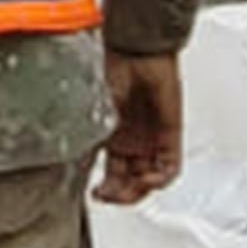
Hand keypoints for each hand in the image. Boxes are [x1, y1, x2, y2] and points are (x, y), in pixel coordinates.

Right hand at [98, 53, 189, 204]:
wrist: (134, 50)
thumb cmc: (110, 69)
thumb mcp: (91, 112)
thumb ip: (86, 141)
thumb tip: (75, 170)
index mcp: (112, 135)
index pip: (113, 174)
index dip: (107, 190)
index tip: (97, 195)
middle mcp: (133, 140)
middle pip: (132, 181)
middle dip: (122, 195)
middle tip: (111, 197)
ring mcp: (152, 139)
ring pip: (151, 179)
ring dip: (140, 190)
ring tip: (129, 190)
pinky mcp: (171, 135)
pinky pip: (170, 168)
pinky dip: (159, 179)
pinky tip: (147, 178)